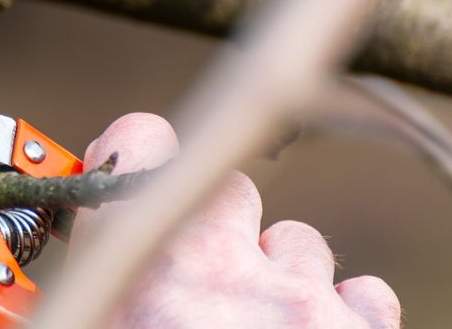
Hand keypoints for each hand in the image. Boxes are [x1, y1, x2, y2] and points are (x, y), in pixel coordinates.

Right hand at [76, 113, 401, 327]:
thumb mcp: (92, 318)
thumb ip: (92, 273)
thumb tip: (85, 247)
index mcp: (129, 262)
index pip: (141, 141)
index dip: (139, 153)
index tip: (136, 172)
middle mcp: (214, 262)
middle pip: (227, 188)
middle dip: (220, 227)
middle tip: (205, 285)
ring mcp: (295, 295)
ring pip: (299, 243)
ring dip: (282, 278)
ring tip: (258, 327)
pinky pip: (366, 295)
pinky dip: (346, 316)